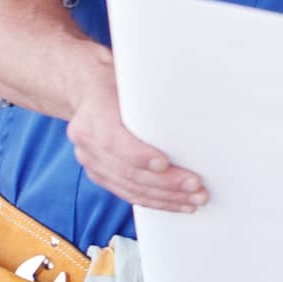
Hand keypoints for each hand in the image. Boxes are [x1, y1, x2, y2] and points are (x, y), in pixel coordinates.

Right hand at [66, 54, 208, 212]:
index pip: (114, 141)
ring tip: (194, 199)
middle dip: (165, 183)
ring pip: (130, 188)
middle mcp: (88, 142)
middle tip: (195, 186)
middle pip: (128, 171)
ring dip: (166, 198)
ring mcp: (91, 162)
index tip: (165, 164)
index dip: (139, 155)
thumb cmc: (117, 81)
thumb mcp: (129, 77)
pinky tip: (177, 204)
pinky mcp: (99, 175)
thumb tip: (189, 93)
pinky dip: (155, 201)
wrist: (87, 89)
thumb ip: (149, 89)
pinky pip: (128, 194)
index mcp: (94, 113)